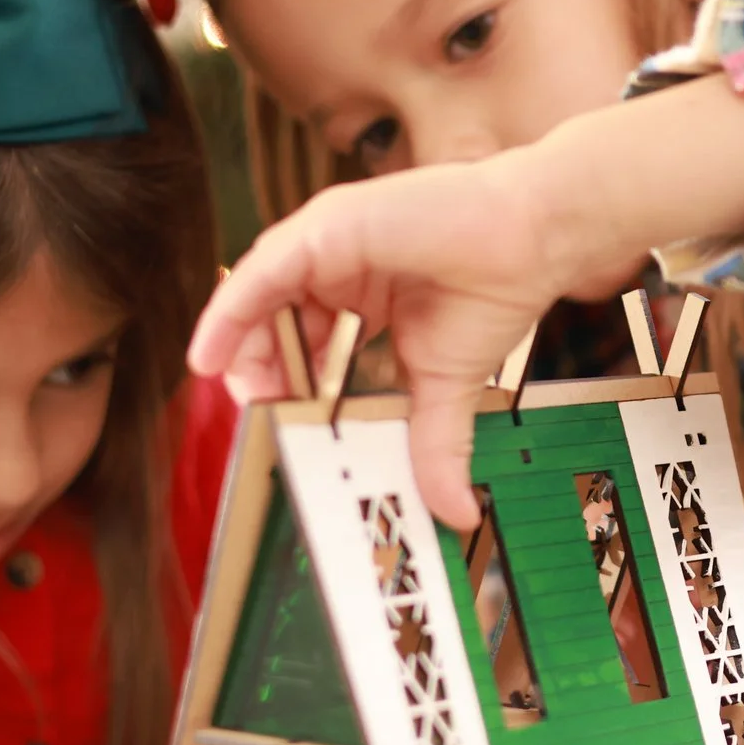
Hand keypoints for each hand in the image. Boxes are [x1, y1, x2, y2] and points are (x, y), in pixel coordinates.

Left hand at [187, 152, 643, 529]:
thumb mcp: (445, 385)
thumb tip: (458, 515)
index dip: (287, 386)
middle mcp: (336, 268)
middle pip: (271, 325)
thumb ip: (434, 445)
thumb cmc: (494, 291)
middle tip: (266, 416)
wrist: (532, 241)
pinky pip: (258, 277)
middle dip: (262, 375)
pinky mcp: (323, 229)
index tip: (285, 425)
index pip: (304, 345)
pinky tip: (211, 357)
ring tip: (247, 396)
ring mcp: (326, 245)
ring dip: (242, 353)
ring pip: (256, 301)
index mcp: (363, 297)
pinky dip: (227, 317)